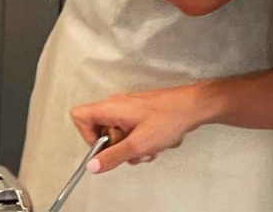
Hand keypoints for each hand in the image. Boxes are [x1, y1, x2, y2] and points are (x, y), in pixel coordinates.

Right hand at [71, 84, 215, 173]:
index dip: (86, 136)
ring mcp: (127, 109)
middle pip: (100, 130)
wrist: (193, 107)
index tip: (104, 148)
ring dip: (132, 148)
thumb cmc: (167, 119)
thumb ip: (113, 156)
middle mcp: (115, 106)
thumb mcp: (138, 144)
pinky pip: (131, 132)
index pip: (80, 116)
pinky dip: (142, 142)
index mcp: (110, 108)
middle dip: (117, 147)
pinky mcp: (139, 113)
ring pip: (119, 134)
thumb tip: (92, 166)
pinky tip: (157, 142)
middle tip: (133, 149)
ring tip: (150, 147)